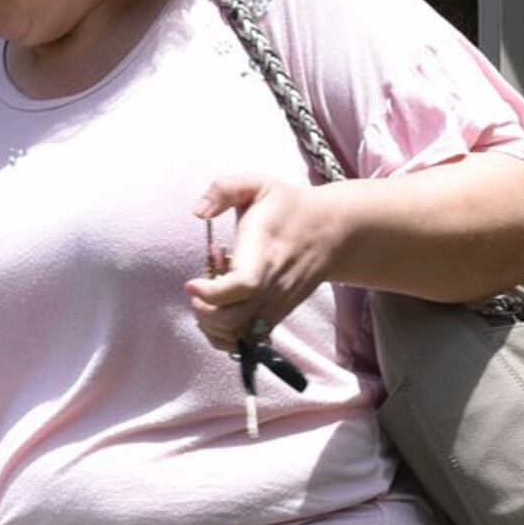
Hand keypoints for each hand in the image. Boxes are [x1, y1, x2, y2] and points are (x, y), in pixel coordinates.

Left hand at [188, 175, 346, 351]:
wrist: (332, 230)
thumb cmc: (288, 206)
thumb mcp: (257, 184)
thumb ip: (224, 189)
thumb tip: (198, 211)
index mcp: (264, 252)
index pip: (242, 286)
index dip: (211, 292)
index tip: (191, 282)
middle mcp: (272, 284)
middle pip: (234, 319)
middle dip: (204, 312)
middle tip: (197, 291)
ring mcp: (277, 303)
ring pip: (241, 336)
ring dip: (213, 327)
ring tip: (206, 303)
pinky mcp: (279, 313)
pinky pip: (251, 340)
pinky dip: (228, 338)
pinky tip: (219, 316)